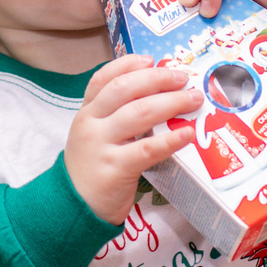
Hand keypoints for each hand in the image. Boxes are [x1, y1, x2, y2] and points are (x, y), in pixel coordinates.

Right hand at [65, 54, 198, 223]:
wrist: (73, 206)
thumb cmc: (93, 169)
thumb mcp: (95, 135)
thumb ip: (116, 116)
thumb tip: (158, 96)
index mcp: (87, 112)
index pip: (103, 78)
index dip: (128, 64)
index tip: (151, 59)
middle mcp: (92, 123)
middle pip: (125, 89)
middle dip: (157, 79)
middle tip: (183, 78)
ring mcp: (102, 145)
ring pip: (138, 114)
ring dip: (170, 102)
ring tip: (193, 100)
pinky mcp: (116, 168)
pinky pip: (147, 149)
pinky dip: (170, 139)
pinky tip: (186, 135)